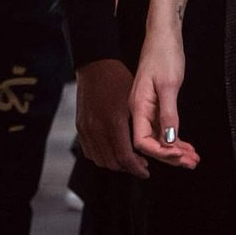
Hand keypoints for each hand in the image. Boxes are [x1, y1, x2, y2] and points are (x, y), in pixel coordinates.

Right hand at [76, 59, 147, 177]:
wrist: (95, 64)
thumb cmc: (117, 78)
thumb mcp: (134, 99)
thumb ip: (142, 124)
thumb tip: (155, 143)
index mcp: (114, 122)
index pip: (125, 156)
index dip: (136, 168)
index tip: (145, 170)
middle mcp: (97, 128)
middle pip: (112, 162)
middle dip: (128, 168)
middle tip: (140, 165)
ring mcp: (86, 128)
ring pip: (100, 159)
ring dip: (115, 164)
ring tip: (127, 159)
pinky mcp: (80, 126)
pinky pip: (89, 151)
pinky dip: (101, 156)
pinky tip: (111, 150)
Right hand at [130, 22, 198, 169]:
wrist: (163, 35)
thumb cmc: (164, 54)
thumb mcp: (169, 84)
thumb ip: (168, 113)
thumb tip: (170, 140)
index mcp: (137, 106)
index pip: (143, 142)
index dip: (161, 153)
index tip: (180, 154)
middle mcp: (139, 110)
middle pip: (151, 144)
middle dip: (171, 156)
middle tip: (192, 163)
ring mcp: (146, 108)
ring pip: (158, 137)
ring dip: (175, 150)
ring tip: (193, 158)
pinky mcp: (154, 104)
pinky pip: (162, 128)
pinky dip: (175, 138)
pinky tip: (186, 145)